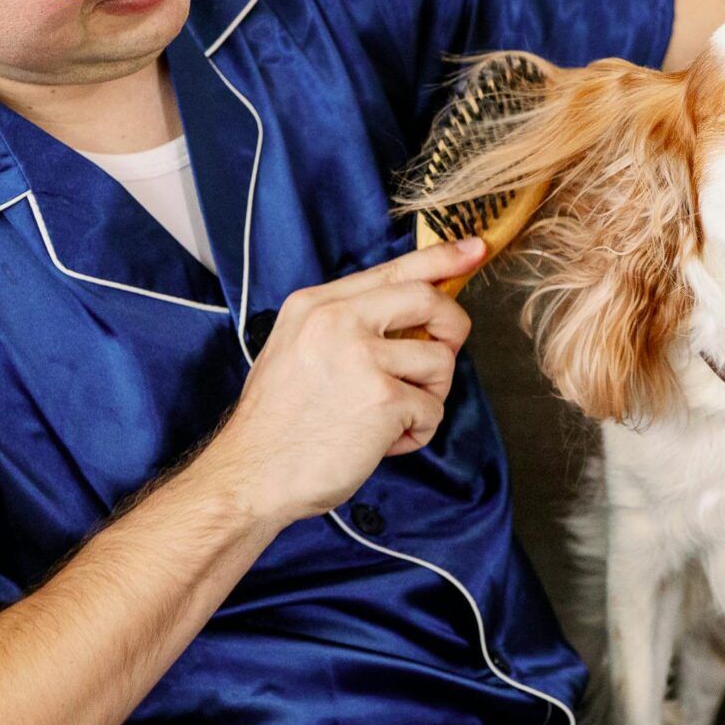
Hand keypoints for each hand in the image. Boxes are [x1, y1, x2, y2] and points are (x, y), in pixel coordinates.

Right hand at [200, 237, 483, 525]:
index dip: (440, 258)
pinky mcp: (384, 398)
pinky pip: (432, 408)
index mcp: (315, 305)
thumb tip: (409, 319)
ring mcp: (361, 356)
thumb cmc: (277, 424)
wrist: (251, 474)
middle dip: (453, 327)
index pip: (392, 269)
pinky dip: (416, 433)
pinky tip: (382, 444)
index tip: (473, 250)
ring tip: (392, 418)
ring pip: (439, 359)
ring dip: (428, 395)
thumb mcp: (296, 349)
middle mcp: (337, 320)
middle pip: (428, 299)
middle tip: (444, 354)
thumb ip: (344, 325)